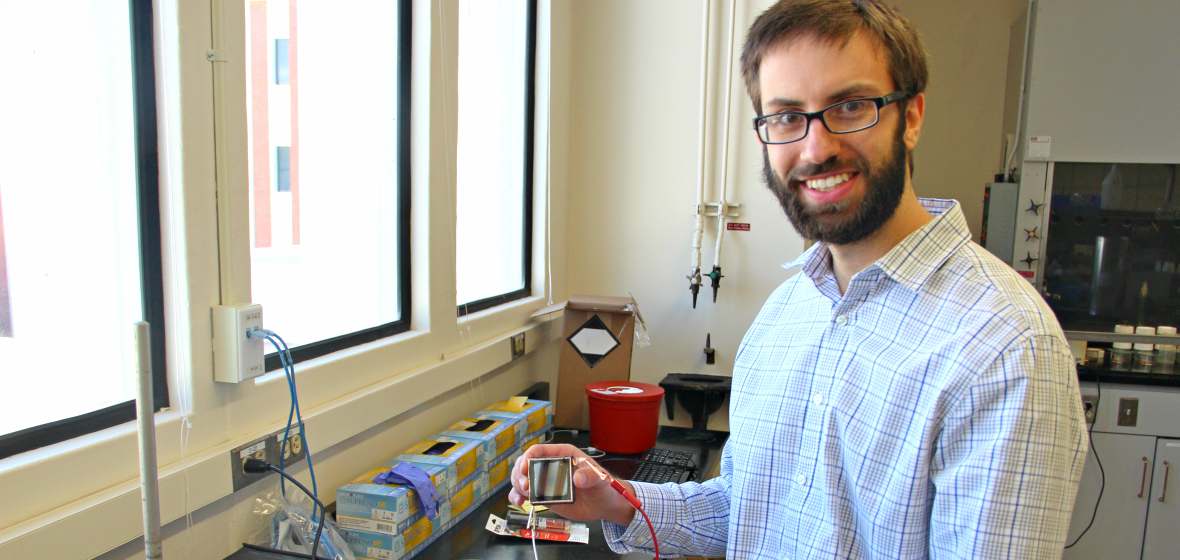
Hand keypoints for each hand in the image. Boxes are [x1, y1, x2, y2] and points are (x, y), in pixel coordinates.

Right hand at [509, 443, 636, 525]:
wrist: (604, 504)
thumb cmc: (602, 485)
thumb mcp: (599, 479)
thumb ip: (589, 477)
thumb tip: (578, 478)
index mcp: (562, 454)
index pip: (539, 450)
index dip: (528, 457)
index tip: (526, 468)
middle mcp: (550, 466)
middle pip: (525, 463)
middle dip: (520, 474)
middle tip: (526, 487)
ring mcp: (545, 481)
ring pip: (522, 478)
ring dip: (517, 486)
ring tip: (522, 497)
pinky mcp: (544, 495)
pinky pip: (525, 494)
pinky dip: (518, 496)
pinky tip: (519, 502)